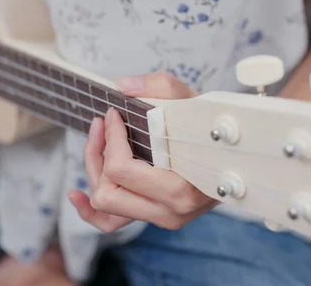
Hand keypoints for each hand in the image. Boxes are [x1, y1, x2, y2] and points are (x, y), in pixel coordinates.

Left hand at [68, 71, 219, 232]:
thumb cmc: (213, 129)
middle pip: (107, 189)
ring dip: (95, 170)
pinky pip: (111, 223)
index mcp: (181, 187)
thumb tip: (123, 87)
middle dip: (97, 153)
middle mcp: (170, 211)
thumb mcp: (193, 102)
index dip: (111, 137)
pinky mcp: (153, 216)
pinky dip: (90, 211)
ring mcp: (161, 217)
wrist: (234, 154)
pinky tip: (75, 194)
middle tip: (101, 125)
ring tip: (96, 143)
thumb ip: (161, 88)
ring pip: (105, 203)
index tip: (114, 114)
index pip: (122, 168)